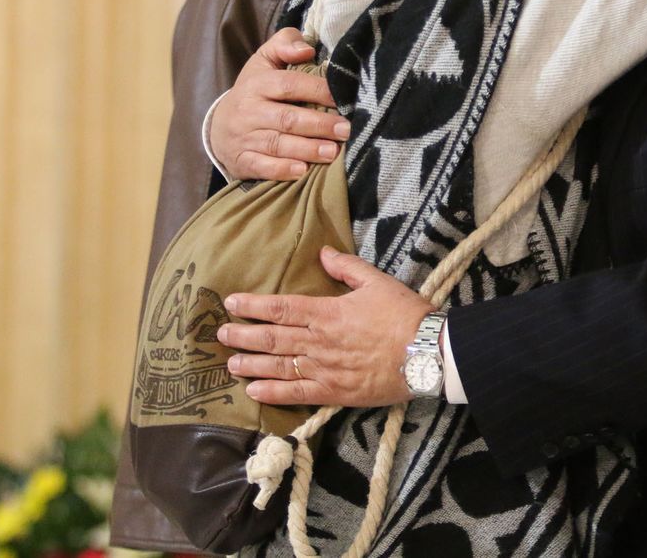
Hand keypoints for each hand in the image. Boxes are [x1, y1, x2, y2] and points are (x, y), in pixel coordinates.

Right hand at [211, 28, 349, 179]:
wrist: (218, 126)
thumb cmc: (255, 91)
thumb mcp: (264, 61)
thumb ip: (285, 45)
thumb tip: (306, 49)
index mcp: (257, 84)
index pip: (289, 85)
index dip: (317, 91)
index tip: (342, 99)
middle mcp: (249, 111)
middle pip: (286, 118)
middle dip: (318, 125)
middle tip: (346, 130)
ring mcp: (244, 137)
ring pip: (277, 144)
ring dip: (306, 150)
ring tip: (332, 152)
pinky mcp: (241, 160)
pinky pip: (261, 166)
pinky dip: (282, 170)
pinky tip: (302, 171)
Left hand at [219, 246, 431, 406]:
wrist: (427, 353)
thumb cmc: (405, 314)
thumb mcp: (377, 281)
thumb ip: (346, 267)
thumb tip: (322, 253)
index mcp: (327, 312)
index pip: (281, 307)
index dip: (253, 305)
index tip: (231, 303)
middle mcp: (319, 342)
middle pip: (272, 338)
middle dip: (243, 335)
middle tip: (220, 335)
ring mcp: (324, 370)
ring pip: (278, 366)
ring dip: (251, 364)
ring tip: (230, 363)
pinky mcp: (334, 393)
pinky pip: (296, 394)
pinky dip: (273, 393)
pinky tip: (255, 392)